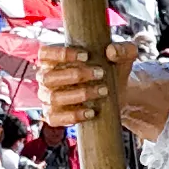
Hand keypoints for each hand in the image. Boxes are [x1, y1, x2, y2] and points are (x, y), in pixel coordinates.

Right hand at [35, 31, 151, 133]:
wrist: (117, 93)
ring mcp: (48, 98)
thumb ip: (123, 50)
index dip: (61, 54)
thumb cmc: (112, 69)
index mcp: (53, 58)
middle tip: (100, 74)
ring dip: (79, 94)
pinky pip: (55, 118)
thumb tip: (111, 51)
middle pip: (49, 77)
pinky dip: (73, 116)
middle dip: (76, 75)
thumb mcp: (123, 57)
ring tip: (102, 91)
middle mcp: (46, 77)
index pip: (45, 53)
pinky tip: (91, 112)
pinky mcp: (53, 115)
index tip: (86, 56)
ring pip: (54, 97)